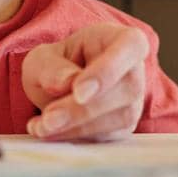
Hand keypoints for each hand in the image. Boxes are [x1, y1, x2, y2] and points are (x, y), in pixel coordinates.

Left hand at [22, 23, 147, 140]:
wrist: (57, 89)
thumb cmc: (56, 65)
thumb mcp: (42, 59)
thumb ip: (51, 69)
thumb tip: (65, 84)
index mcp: (120, 39)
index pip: (131, 46)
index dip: (109, 70)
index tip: (78, 92)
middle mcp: (134, 69)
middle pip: (126, 89)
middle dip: (84, 109)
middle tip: (49, 118)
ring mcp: (134, 101)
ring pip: (120, 118)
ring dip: (78, 127)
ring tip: (43, 126)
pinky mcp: (125, 128)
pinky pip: (109, 136)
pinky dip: (76, 137)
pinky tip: (51, 133)